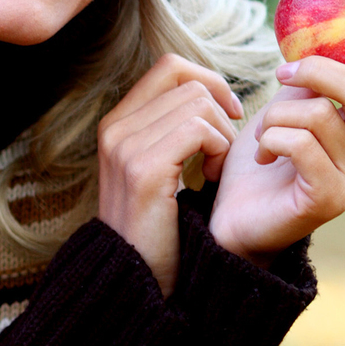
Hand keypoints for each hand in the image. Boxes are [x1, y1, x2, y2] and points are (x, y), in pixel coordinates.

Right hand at [98, 53, 243, 295]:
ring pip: (198, 103)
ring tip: (215, 170)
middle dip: (220, 112)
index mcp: (117, 123)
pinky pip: (199, 130)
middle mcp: (115, 129)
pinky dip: (219, 149)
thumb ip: (172, 128)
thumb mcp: (158, 167)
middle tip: (222, 153)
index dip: (208, 81)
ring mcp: (125, 147)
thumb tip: (214, 91)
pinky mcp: (144, 170)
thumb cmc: (158, 225)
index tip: (229, 114)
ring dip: (222, 135)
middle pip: (188, 82)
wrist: (137, 278)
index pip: (170, 67)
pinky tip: (212, 177)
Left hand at [209, 29, 344, 265]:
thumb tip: (327, 47)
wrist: (237, 216)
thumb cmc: (264, 157)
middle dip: (318, 71)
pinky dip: (271, 139)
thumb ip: (315, 82)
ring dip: (276, 115)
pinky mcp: (331, 200)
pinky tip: (263, 155)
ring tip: (262, 134)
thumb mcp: (290, 106)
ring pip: (320, 116)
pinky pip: (301, 145)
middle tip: (283, 73)